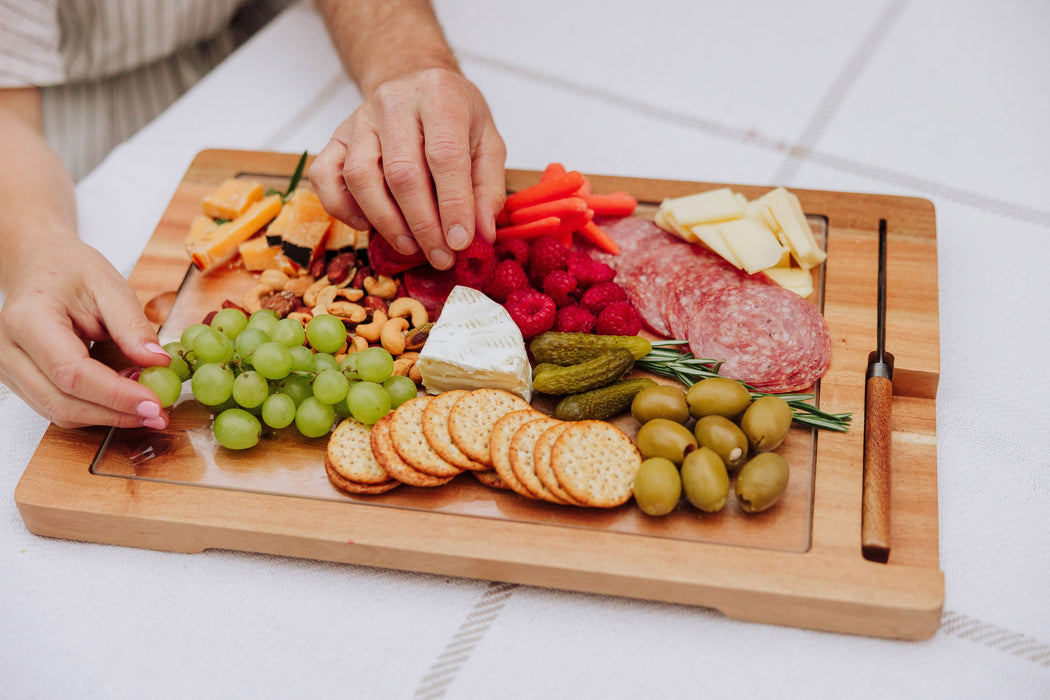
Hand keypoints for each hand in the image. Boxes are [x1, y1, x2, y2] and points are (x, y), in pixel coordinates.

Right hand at [0, 239, 172, 428]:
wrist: (39, 267)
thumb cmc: (70, 271)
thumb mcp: (109, 285)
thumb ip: (132, 325)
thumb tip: (157, 363)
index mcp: (28, 319)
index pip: (72, 372)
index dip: (115, 394)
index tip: (154, 402)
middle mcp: (9, 350)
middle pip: (63, 401)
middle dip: (116, 413)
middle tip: (159, 413)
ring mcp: (9, 369)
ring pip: (60, 412)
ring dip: (108, 415)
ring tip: (146, 403)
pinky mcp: (20, 381)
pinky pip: (59, 407)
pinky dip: (96, 409)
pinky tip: (124, 398)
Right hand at [310, 68, 505, 269]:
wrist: (414, 79)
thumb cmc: (454, 115)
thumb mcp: (487, 141)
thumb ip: (488, 187)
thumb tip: (482, 234)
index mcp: (439, 95)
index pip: (444, 156)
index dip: (453, 205)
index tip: (460, 242)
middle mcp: (394, 102)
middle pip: (402, 173)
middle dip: (423, 225)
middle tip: (440, 256)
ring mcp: (359, 119)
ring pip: (361, 177)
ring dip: (386, 222)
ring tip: (411, 246)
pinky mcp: (336, 137)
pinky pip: (326, 176)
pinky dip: (342, 208)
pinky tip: (367, 224)